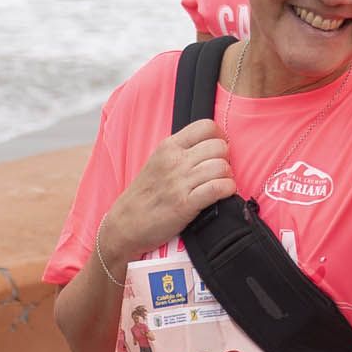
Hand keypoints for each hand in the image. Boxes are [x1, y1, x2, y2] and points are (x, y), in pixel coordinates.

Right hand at [97, 121, 237, 269]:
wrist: (125, 224)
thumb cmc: (144, 195)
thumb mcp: (158, 162)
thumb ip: (181, 151)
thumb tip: (210, 145)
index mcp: (168, 147)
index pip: (207, 126)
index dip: (220, 138)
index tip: (217, 152)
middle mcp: (174, 161)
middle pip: (219, 147)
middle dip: (225, 159)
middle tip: (218, 172)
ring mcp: (180, 182)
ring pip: (222, 167)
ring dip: (227, 177)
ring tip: (219, 185)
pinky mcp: (185, 204)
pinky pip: (218, 188)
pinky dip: (227, 191)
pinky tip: (221, 195)